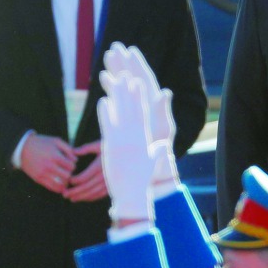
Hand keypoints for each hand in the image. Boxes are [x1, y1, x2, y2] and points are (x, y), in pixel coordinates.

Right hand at [19, 134, 76, 193]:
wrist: (22, 148)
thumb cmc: (42, 143)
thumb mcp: (56, 141)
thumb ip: (69, 149)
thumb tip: (76, 160)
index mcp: (55, 156)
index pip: (71, 166)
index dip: (73, 165)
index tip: (69, 163)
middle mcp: (49, 166)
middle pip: (68, 176)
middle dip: (70, 173)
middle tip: (67, 171)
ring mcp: (43, 174)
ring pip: (61, 184)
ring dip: (65, 182)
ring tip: (64, 178)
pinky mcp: (38, 179)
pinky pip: (52, 187)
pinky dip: (58, 188)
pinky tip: (61, 185)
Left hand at [64, 142, 107, 201]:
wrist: (129, 154)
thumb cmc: (113, 148)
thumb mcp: (99, 145)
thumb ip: (86, 149)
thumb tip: (73, 151)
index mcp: (99, 166)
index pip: (83, 177)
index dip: (74, 181)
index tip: (67, 180)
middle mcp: (104, 176)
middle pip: (86, 187)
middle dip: (74, 192)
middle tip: (64, 194)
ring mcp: (109, 182)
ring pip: (93, 193)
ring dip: (81, 197)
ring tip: (71, 198)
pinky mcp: (113, 185)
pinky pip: (101, 194)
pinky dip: (91, 197)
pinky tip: (84, 198)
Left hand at [98, 73, 155, 222]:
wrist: (132, 193)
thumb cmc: (142, 179)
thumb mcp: (152, 161)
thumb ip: (157, 150)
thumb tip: (164, 145)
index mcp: (145, 138)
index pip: (143, 113)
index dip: (140, 97)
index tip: (137, 84)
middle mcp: (136, 136)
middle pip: (132, 108)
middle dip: (129, 91)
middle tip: (125, 75)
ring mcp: (124, 140)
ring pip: (120, 113)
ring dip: (117, 96)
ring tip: (113, 81)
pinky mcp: (112, 146)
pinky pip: (108, 125)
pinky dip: (106, 112)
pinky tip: (103, 100)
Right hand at [103, 43, 174, 143]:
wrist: (149, 162)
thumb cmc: (158, 145)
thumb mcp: (162, 128)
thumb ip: (162, 110)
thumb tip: (166, 91)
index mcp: (152, 102)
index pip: (145, 78)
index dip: (138, 64)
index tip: (130, 50)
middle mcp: (143, 101)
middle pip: (132, 77)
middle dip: (124, 62)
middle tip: (115, 45)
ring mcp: (133, 107)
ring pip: (123, 85)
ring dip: (116, 70)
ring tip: (107, 55)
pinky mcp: (123, 114)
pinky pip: (117, 97)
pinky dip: (110, 86)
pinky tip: (102, 76)